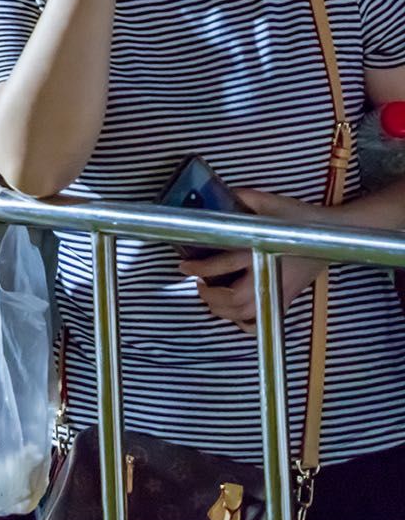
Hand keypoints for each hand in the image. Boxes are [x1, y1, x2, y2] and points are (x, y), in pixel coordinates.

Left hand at [179, 188, 331, 331]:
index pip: (223, 265)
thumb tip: (219, 195)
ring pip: (245, 314)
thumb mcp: (270, 202)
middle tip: (199, 284)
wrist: (335, 235)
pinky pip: (263, 322)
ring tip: (211, 296)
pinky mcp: (286, 300)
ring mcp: (279, 292)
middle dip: (209, 294)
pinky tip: (235, 315)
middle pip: (232, 299)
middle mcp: (269, 276)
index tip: (184, 266)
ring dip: (222, 309)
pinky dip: (245, 324)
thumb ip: (243, 198)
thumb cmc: (301, 219)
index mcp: (262, 251)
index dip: (199, 267)